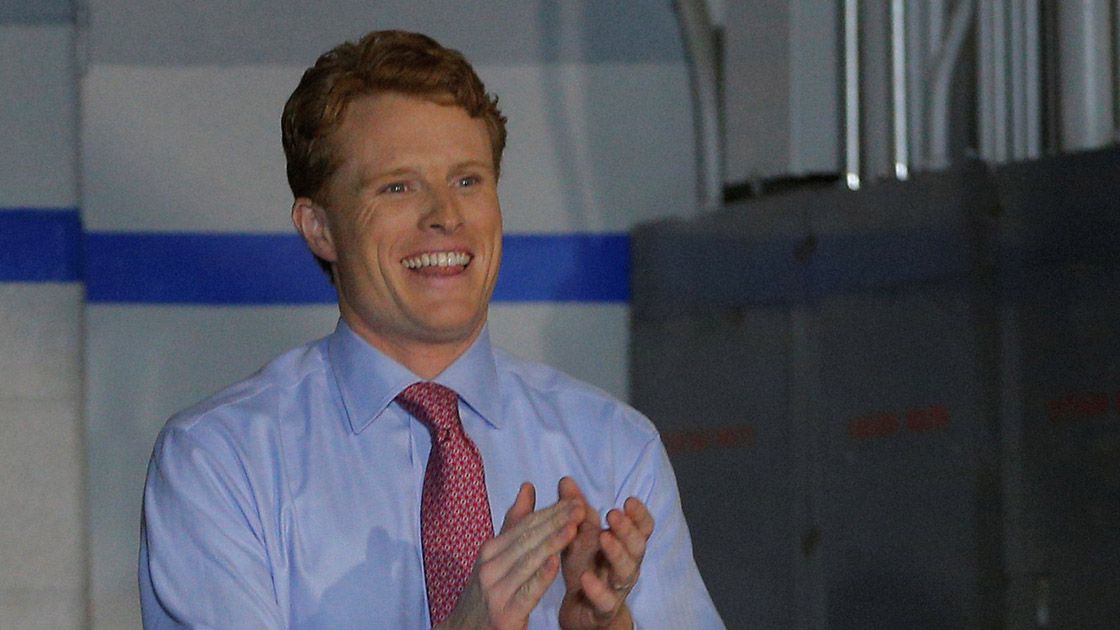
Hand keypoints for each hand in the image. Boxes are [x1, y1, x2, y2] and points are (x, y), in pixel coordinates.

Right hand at [438, 483, 583, 629]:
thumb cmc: (485, 592)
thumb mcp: (496, 557)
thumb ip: (514, 524)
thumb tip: (528, 487)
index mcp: (490, 550)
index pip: (525, 525)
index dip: (551, 511)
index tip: (574, 500)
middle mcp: (490, 567)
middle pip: (528, 539)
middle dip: (556, 522)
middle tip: (580, 507)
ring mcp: (496, 591)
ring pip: (528, 561)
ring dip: (553, 542)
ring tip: (574, 527)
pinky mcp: (504, 615)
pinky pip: (526, 592)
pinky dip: (541, 576)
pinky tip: (556, 562)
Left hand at [557, 477, 654, 629]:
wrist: (580, 610)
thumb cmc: (585, 567)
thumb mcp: (579, 536)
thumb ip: (576, 510)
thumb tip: (566, 480)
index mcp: (624, 545)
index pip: (642, 528)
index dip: (640, 515)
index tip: (629, 500)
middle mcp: (626, 565)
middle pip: (637, 546)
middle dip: (627, 529)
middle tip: (614, 514)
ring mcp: (617, 587)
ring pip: (626, 571)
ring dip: (617, 553)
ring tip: (604, 538)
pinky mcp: (604, 608)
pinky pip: (606, 600)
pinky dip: (597, 589)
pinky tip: (586, 578)